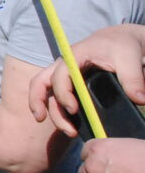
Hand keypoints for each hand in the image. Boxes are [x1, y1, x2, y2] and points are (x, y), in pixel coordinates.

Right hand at [29, 24, 144, 136]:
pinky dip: (55, 111)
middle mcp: (62, 66)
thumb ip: (133, 78)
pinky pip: (53, 97)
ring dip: (51, 113)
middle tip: (43, 120)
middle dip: (38, 102)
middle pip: (39, 82)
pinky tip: (68, 125)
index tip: (74, 110)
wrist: (118, 40)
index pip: (59, 75)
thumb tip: (139, 99)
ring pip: (44, 93)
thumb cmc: (121, 46)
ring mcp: (63, 75)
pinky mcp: (67, 84)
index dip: (63, 93)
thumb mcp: (130, 57)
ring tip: (69, 131)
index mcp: (74, 56)